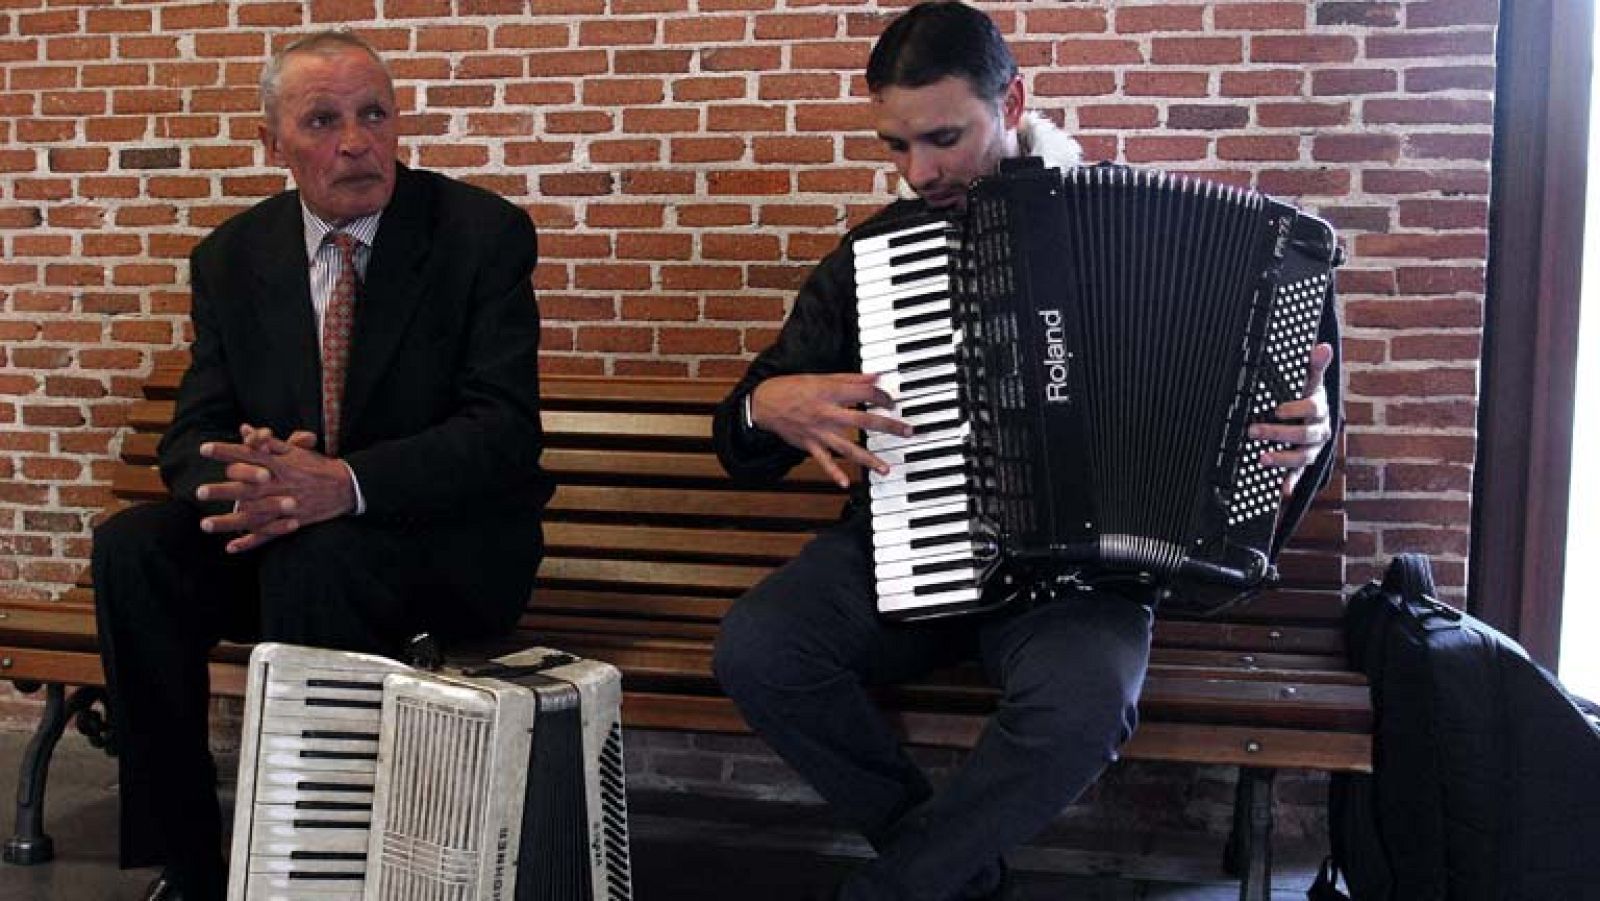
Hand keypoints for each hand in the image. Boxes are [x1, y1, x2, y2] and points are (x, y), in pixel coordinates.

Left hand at [196, 424, 353, 552]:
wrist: (347, 487)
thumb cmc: (317, 466)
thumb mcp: (296, 450)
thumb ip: (268, 442)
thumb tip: (245, 430)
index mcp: (280, 464)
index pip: (250, 455)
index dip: (227, 451)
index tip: (204, 448)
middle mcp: (280, 485)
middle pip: (248, 488)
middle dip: (224, 490)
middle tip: (200, 492)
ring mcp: (285, 506)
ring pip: (254, 515)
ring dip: (229, 522)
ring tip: (205, 524)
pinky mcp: (291, 522)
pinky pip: (268, 535)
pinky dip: (250, 542)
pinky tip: (230, 547)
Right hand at [749, 373, 912, 487]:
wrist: (764, 403)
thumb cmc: (793, 388)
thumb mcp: (821, 378)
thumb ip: (850, 378)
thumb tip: (876, 376)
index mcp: (831, 393)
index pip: (865, 394)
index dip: (883, 397)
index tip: (892, 402)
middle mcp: (827, 413)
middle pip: (865, 421)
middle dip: (889, 427)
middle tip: (908, 432)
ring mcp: (819, 432)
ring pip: (848, 448)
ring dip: (868, 459)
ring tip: (886, 469)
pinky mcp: (809, 445)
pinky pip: (824, 461)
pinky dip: (834, 473)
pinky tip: (846, 483)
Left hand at [1249, 343, 1334, 498]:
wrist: (1317, 418)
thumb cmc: (1308, 396)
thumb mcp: (1310, 381)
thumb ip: (1314, 366)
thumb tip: (1322, 346)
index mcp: (1320, 410)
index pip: (1311, 409)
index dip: (1295, 410)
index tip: (1277, 409)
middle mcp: (1319, 432)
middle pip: (1303, 435)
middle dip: (1278, 434)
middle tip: (1253, 431)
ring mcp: (1312, 450)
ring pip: (1301, 458)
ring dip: (1282, 459)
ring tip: (1261, 458)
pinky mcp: (1303, 464)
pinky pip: (1298, 475)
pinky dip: (1289, 483)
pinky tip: (1281, 490)